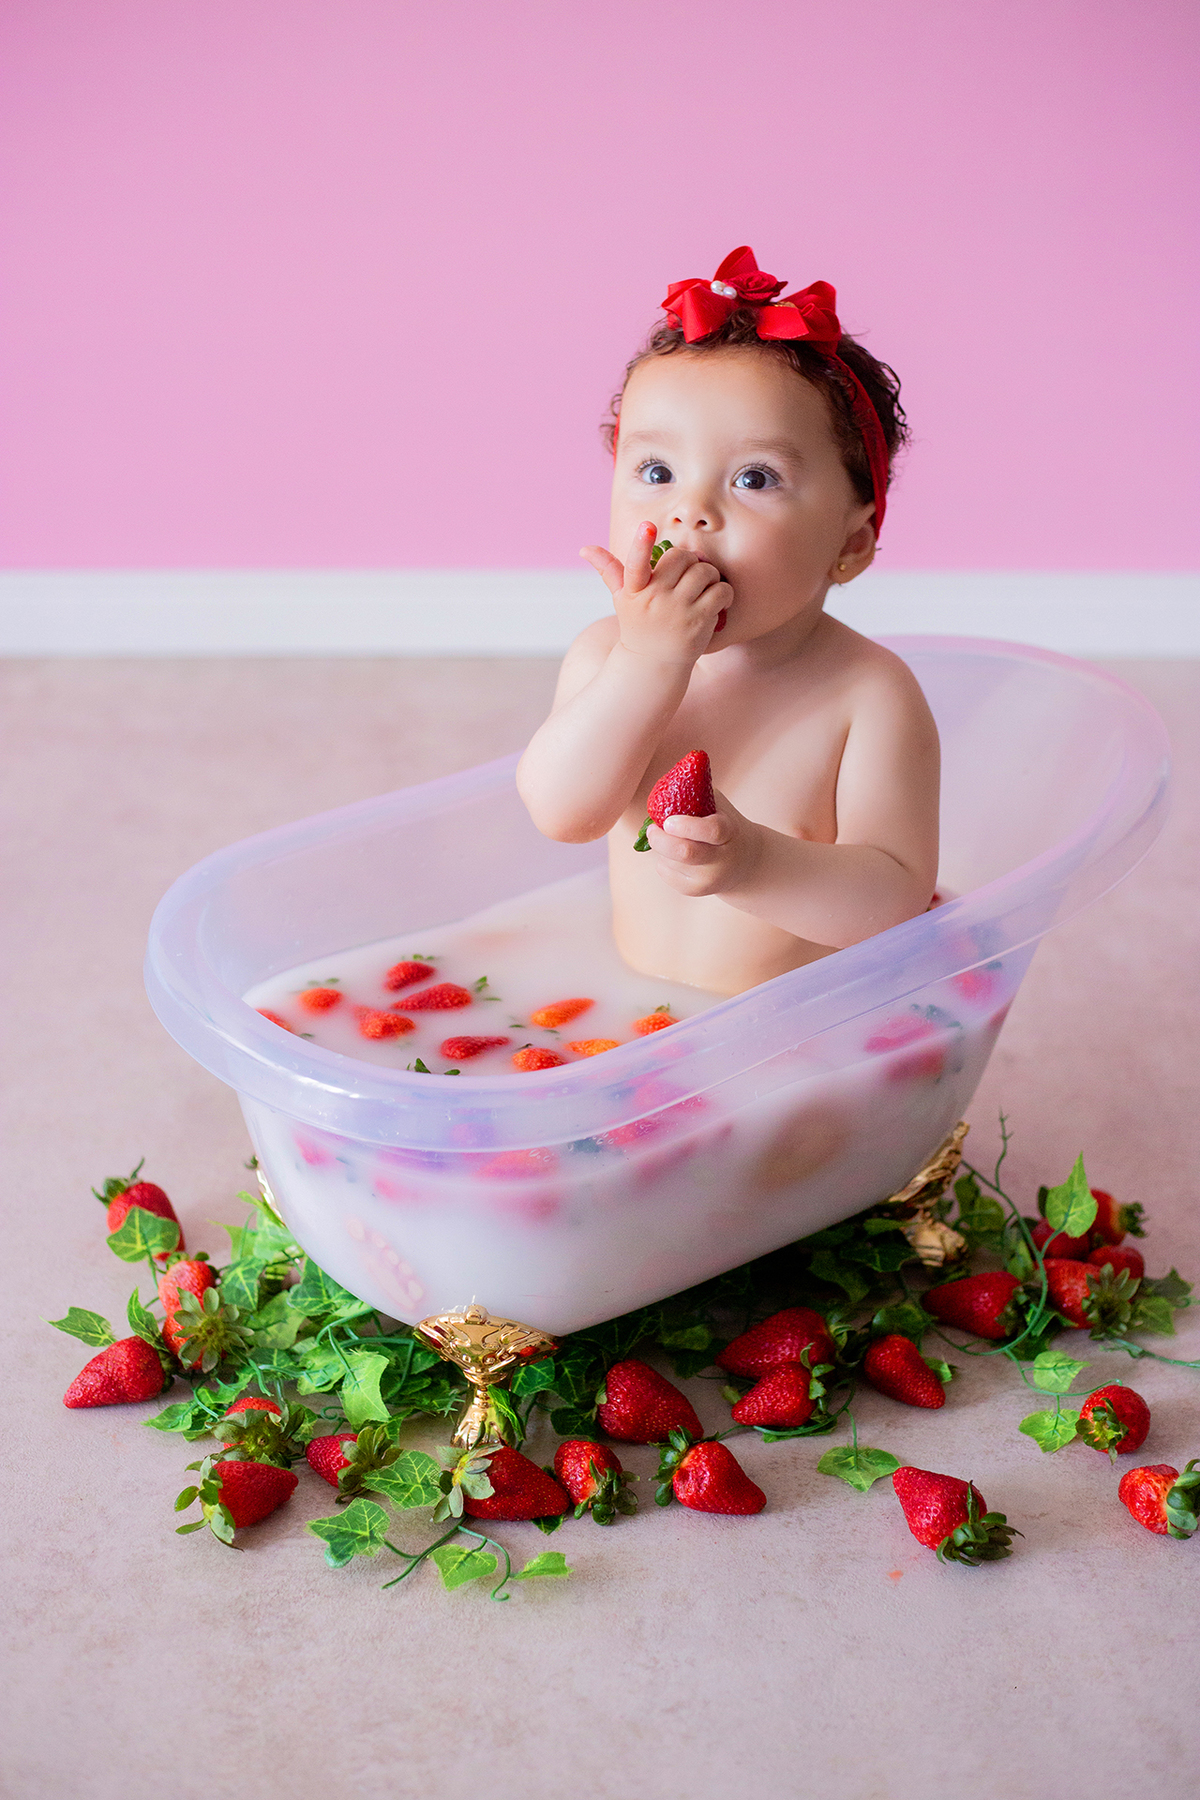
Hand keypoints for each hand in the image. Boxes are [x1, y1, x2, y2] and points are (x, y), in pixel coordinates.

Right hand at [581, 522, 731, 663]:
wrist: (653, 664)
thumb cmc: (639, 624)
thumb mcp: (622, 598)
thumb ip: (609, 570)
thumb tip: (585, 548)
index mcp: (634, 590)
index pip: (635, 564)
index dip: (641, 544)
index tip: (647, 527)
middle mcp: (654, 599)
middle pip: (681, 558)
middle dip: (690, 561)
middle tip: (689, 573)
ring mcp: (677, 611)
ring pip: (704, 572)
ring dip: (710, 575)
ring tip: (703, 587)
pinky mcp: (699, 621)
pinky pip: (721, 591)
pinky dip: (724, 592)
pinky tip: (716, 600)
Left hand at [642, 790, 762, 897]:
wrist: (742, 861)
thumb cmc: (723, 824)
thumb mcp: (718, 806)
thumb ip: (696, 792)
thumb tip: (665, 784)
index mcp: (729, 832)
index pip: (712, 830)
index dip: (688, 826)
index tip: (668, 821)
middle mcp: (722, 859)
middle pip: (686, 853)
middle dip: (661, 840)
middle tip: (651, 829)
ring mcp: (709, 878)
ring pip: (671, 862)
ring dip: (661, 848)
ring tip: (668, 840)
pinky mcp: (695, 890)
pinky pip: (666, 874)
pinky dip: (662, 861)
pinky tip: (672, 856)